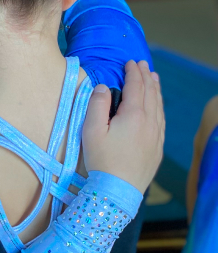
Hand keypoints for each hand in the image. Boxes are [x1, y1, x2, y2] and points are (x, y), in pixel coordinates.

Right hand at [82, 60, 164, 192]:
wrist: (117, 190)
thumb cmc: (102, 159)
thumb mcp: (91, 130)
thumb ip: (97, 104)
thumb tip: (103, 87)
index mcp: (134, 115)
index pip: (136, 87)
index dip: (133, 73)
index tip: (130, 62)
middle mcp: (149, 123)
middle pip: (150, 94)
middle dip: (146, 77)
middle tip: (143, 64)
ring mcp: (156, 136)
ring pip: (159, 107)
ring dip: (155, 90)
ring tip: (154, 78)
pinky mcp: (157, 148)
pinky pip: (161, 120)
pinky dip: (159, 106)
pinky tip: (156, 105)